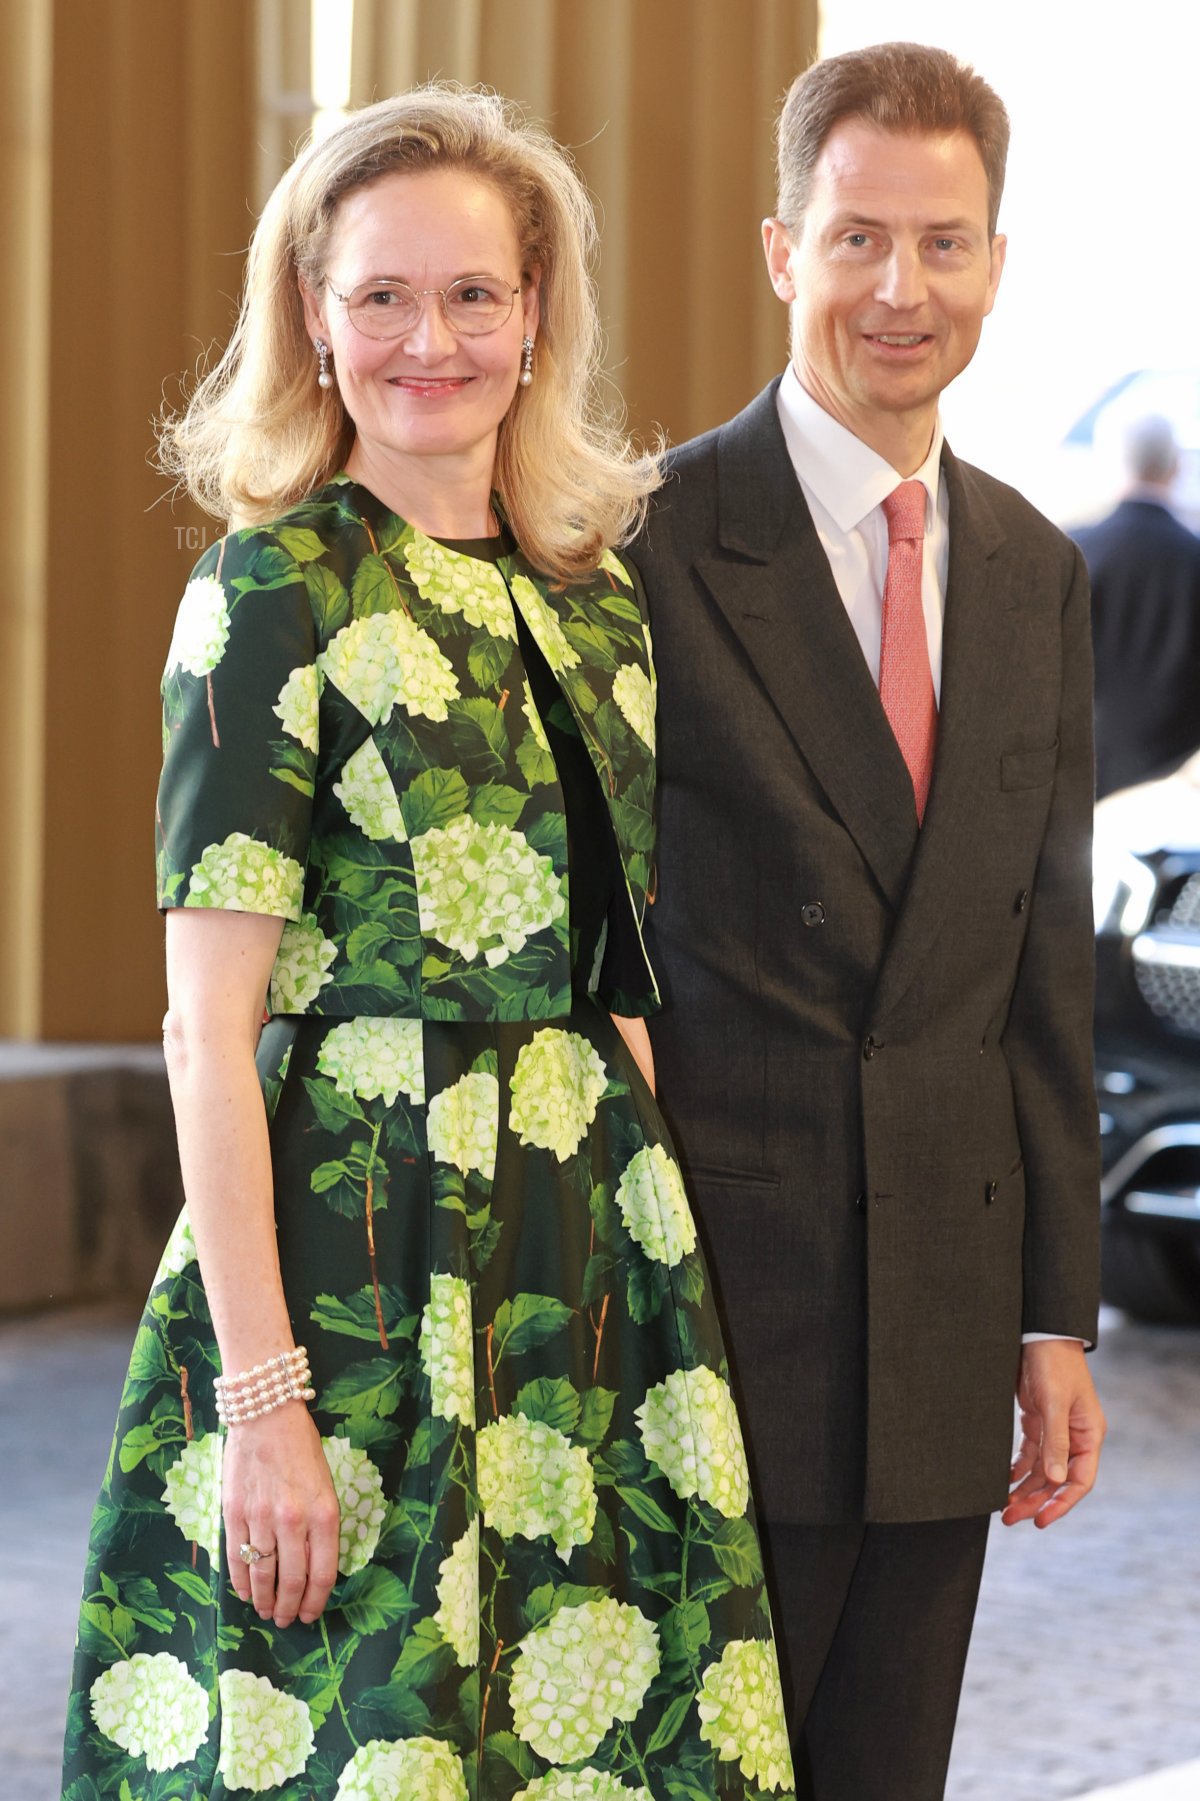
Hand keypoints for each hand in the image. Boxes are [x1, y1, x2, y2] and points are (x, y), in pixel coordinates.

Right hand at [223, 1405, 340, 1625]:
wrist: (266, 1413)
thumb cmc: (301, 1447)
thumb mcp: (325, 1484)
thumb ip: (320, 1525)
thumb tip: (313, 1567)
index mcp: (324, 1513)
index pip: (323, 1574)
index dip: (316, 1602)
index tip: (310, 1615)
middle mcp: (294, 1520)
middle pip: (292, 1582)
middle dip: (289, 1609)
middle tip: (286, 1620)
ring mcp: (261, 1518)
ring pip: (262, 1576)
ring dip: (264, 1601)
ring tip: (266, 1611)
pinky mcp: (233, 1513)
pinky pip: (236, 1559)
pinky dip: (240, 1583)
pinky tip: (245, 1593)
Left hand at [1002, 1340, 1105, 1528]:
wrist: (1040, 1332)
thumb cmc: (1054, 1364)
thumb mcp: (1055, 1403)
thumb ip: (1056, 1441)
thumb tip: (1057, 1481)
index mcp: (1088, 1435)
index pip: (1079, 1481)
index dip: (1061, 1503)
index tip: (1040, 1521)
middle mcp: (1074, 1436)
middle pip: (1056, 1480)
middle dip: (1035, 1501)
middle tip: (1009, 1519)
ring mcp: (1056, 1429)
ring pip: (1041, 1469)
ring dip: (1023, 1488)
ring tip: (1003, 1508)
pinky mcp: (1037, 1420)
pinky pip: (1029, 1453)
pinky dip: (1017, 1468)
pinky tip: (1003, 1479)